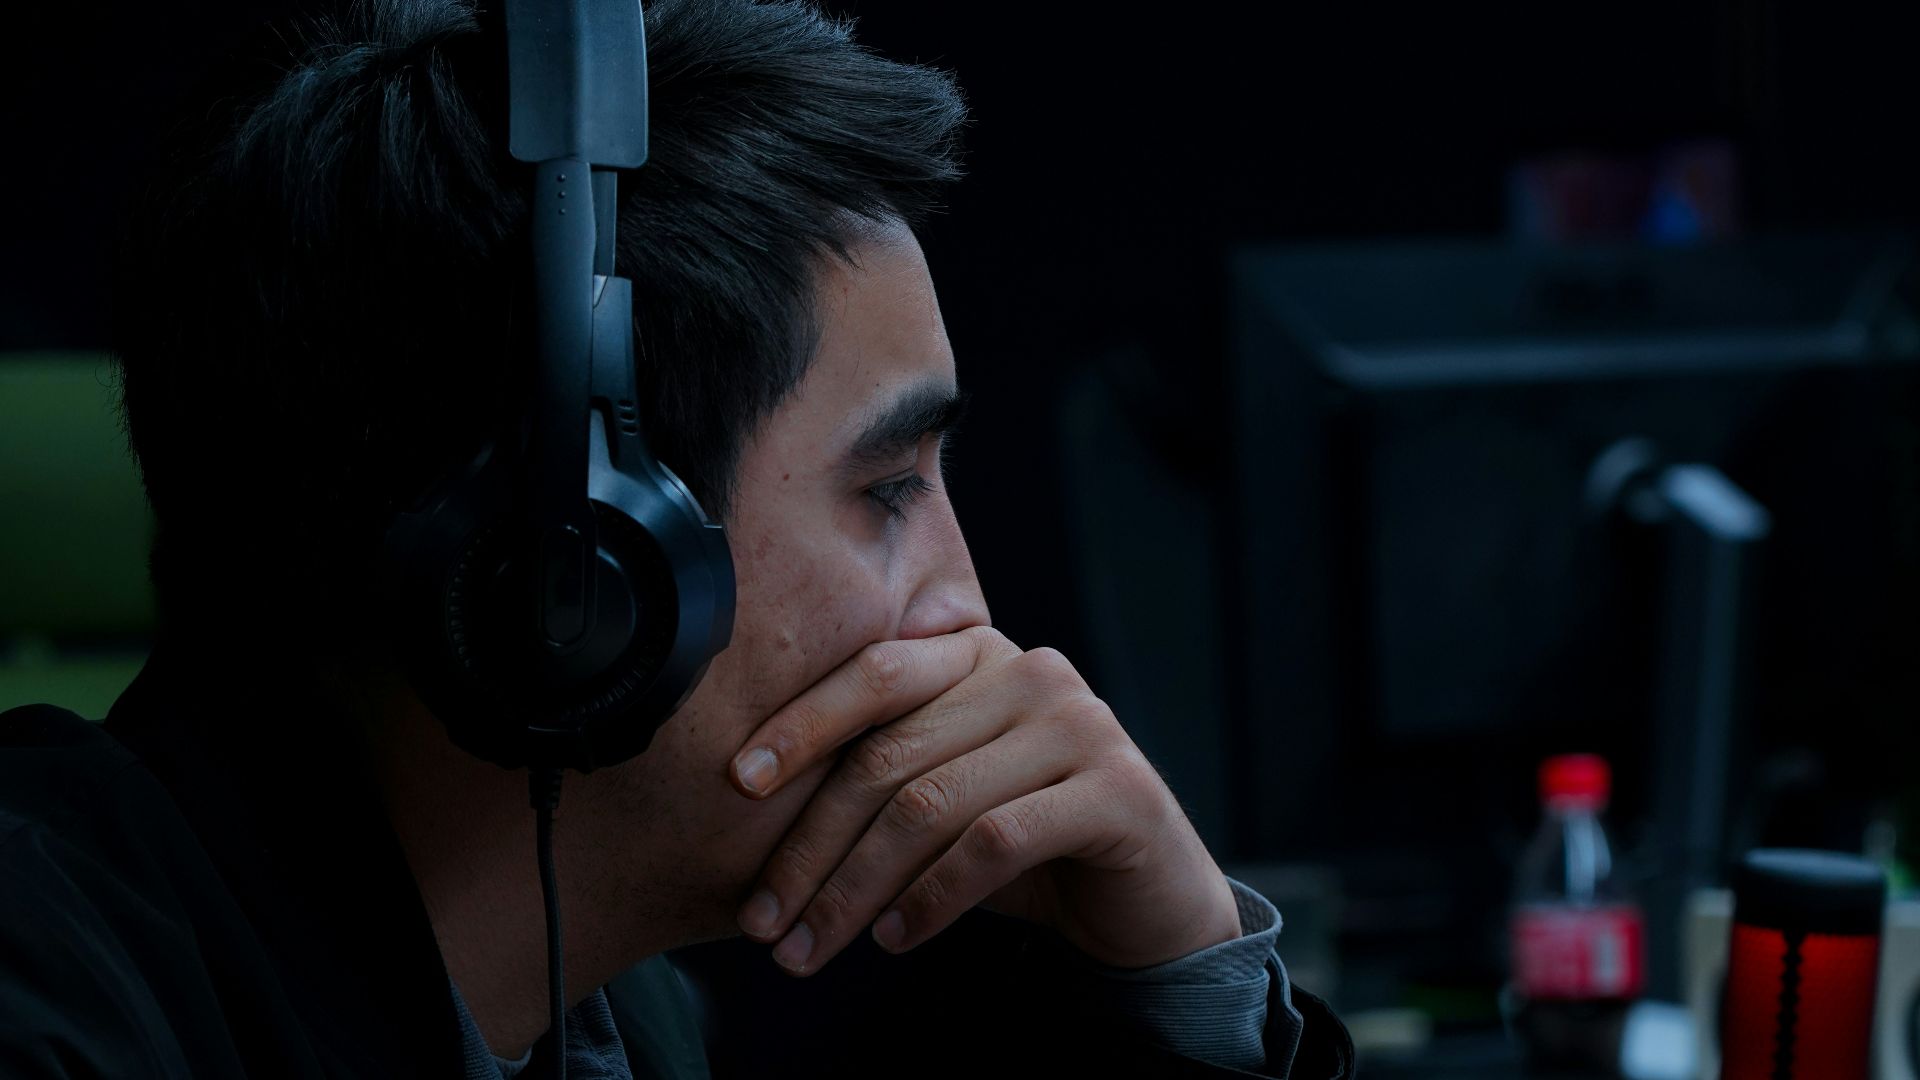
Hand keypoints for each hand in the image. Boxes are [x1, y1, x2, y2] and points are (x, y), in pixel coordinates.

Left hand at [726, 625, 1241, 975]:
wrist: (1150, 900)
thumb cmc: (1029, 846)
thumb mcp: (948, 799)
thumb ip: (884, 778)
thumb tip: (758, 813)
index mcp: (982, 656)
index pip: (876, 675)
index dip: (802, 725)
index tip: (737, 782)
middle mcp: (1033, 673)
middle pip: (891, 756)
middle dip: (812, 848)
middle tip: (762, 920)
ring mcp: (1081, 726)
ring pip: (931, 806)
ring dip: (855, 889)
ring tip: (809, 946)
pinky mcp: (1116, 791)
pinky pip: (992, 843)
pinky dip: (930, 899)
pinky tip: (893, 938)